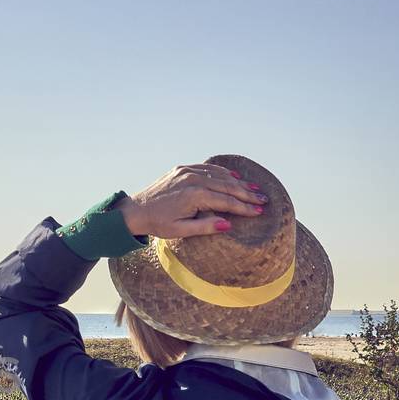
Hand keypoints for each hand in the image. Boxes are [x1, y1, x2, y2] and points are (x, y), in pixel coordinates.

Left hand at [118, 163, 266, 238]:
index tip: (259, 211)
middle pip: (227, 186)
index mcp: (194, 196)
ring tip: (254, 189)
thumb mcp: (181, 230)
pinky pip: (207, 169)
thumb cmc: (157, 224)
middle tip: (264, 199)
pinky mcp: (182, 169)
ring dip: (238, 182)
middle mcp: (192, 180)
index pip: (226, 201)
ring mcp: (187, 172)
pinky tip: (233, 176)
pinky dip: (221, 172)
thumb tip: (228, 224)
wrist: (135, 210)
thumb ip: (205, 227)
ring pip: (219, 176)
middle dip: (247, 194)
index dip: (244, 207)